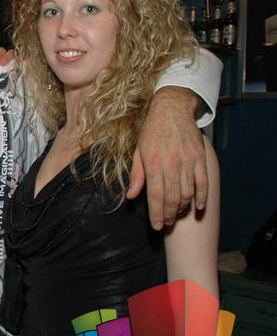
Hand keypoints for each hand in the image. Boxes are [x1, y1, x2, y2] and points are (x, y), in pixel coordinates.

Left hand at [126, 86, 207, 229]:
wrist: (172, 110)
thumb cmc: (152, 132)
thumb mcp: (138, 151)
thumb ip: (136, 175)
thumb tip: (131, 196)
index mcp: (153, 163)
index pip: (155, 195)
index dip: (156, 214)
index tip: (157, 226)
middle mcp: (171, 164)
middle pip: (172, 198)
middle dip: (169, 215)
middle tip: (167, 223)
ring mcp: (187, 162)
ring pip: (187, 193)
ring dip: (183, 208)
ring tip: (177, 215)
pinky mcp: (200, 158)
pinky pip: (203, 182)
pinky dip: (202, 197)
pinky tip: (197, 207)